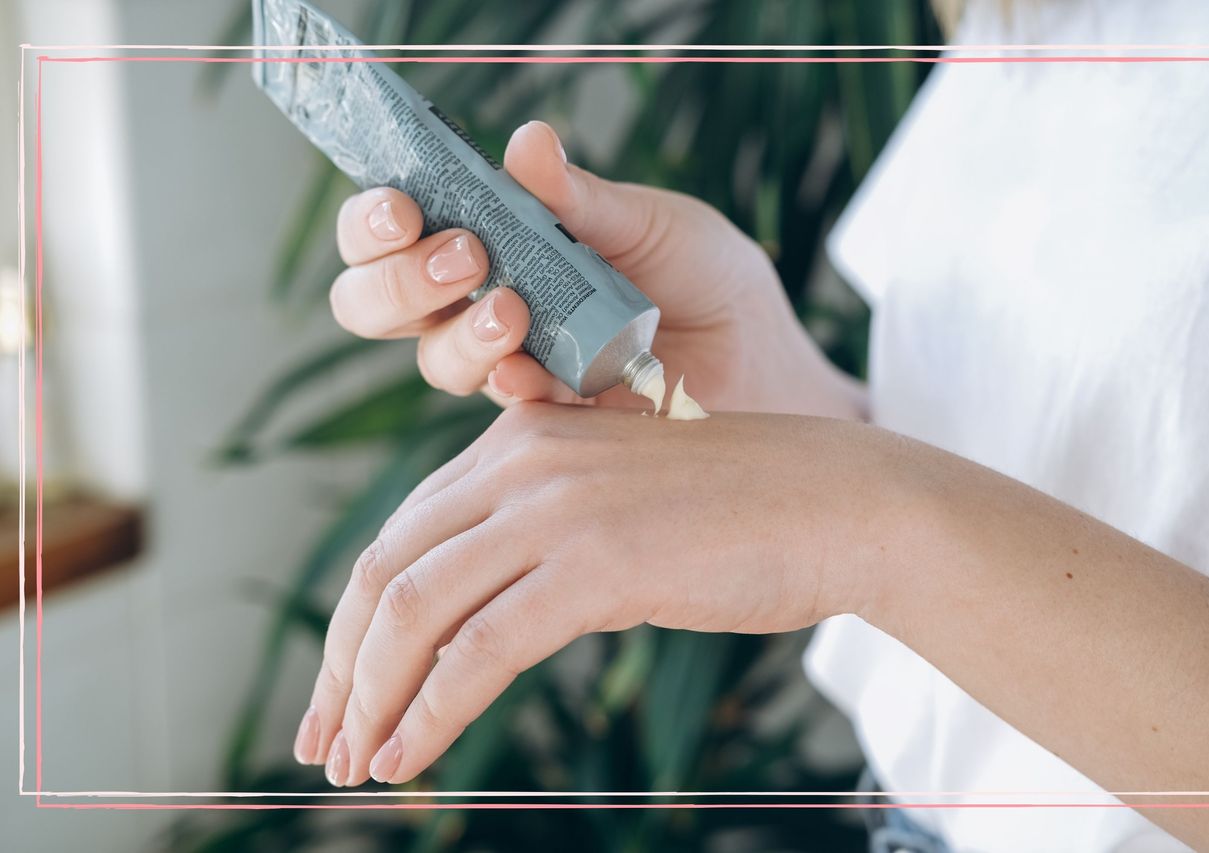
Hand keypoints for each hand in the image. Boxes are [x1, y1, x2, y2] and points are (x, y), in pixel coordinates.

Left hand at [291, 403, 891, 784]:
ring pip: (416, 611)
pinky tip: (408, 760)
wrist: (841, 502)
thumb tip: (477, 621)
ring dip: (370, 698)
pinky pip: (479, 648)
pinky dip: (430, 712)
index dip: (355, 625)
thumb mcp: (615, 506)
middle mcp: (521, 461)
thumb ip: (541, 539)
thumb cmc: (739, 513)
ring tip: (355, 765)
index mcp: (518, 440)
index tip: (339, 693)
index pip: (399, 537)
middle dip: (342, 669)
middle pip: (386, 573)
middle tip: (322, 743)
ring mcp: (556, 508)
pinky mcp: (596, 563)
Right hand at [328, 120, 862, 417]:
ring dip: (459, 332)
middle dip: (399, 281)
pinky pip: (501, 408)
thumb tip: (526, 144)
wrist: (762, 360)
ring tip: (513, 310)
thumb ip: (582, 198)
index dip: (376, 222)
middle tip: (462, 256)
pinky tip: (533, 369)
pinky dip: (508, 383)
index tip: (406, 206)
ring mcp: (512, 365)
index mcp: (498, 241)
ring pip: (434, 358)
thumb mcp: (650, 222)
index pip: (395, 231)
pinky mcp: (547, 422)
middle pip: (379, 303)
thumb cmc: (706, 278)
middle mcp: (486, 303)